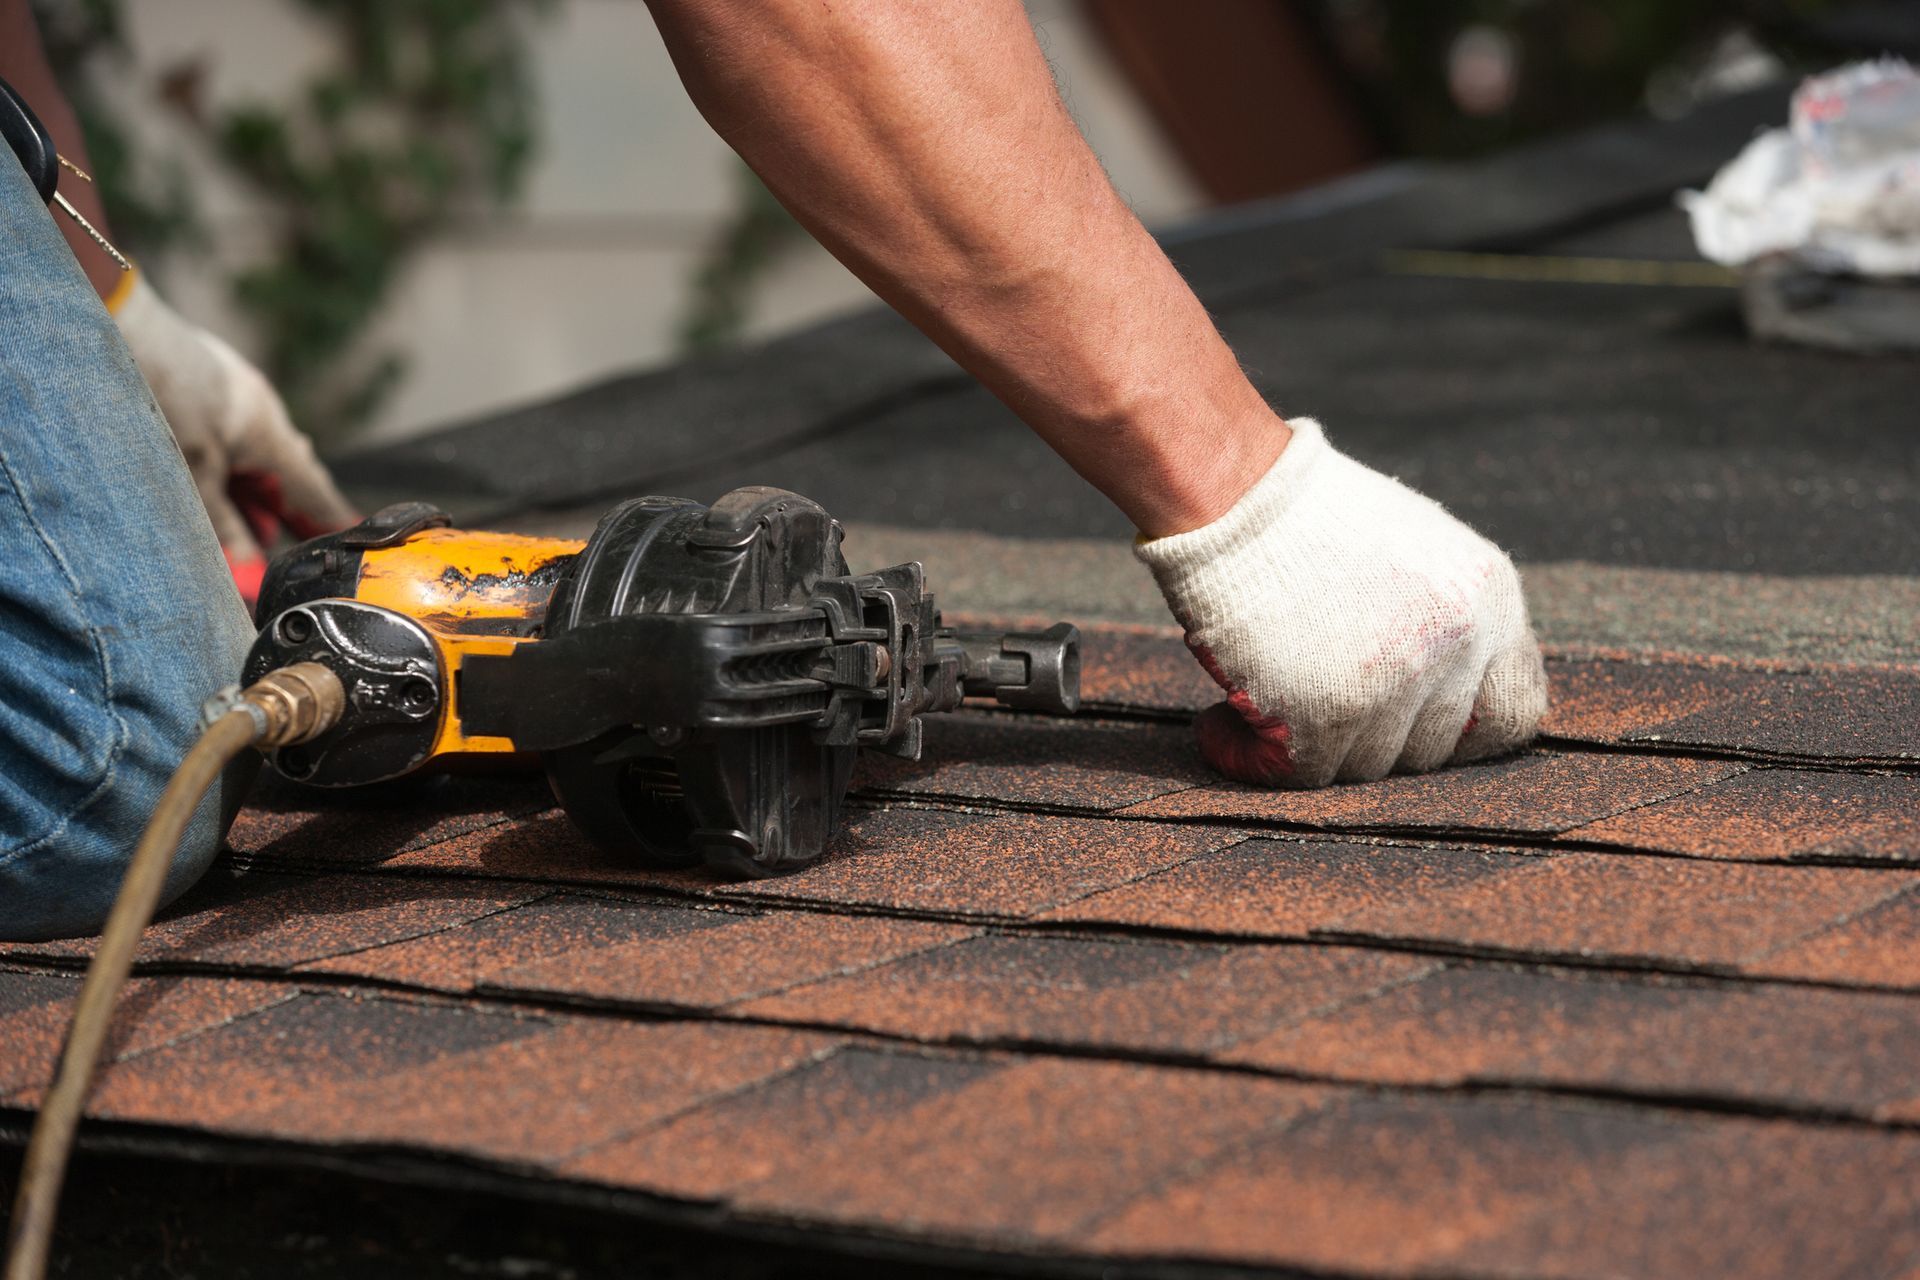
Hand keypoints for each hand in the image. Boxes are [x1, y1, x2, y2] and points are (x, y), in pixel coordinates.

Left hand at [111, 271, 356, 601]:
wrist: (120, 323)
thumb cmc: (161, 394)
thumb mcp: (192, 473)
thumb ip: (223, 526)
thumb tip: (249, 575)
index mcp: (271, 436)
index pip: (314, 491)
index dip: (332, 519)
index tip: (352, 538)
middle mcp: (264, 412)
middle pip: (288, 471)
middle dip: (288, 507)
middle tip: (290, 538)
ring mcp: (238, 393)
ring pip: (258, 451)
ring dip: (252, 486)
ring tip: (240, 514)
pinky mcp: (211, 381)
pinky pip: (236, 431)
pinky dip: (232, 459)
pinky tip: (211, 468)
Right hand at [1135, 418, 1547, 787]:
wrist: (1236, 491)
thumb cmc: (1307, 515)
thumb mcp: (1415, 550)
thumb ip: (1446, 620)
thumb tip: (1447, 692)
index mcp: (1489, 602)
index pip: (1516, 712)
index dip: (1466, 731)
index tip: (1416, 723)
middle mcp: (1457, 647)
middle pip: (1432, 751)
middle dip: (1374, 739)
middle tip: (1314, 703)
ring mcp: (1396, 686)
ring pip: (1365, 767)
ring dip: (1312, 746)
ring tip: (1260, 703)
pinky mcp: (1328, 714)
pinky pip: (1301, 776)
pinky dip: (1252, 759)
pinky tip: (1219, 728)